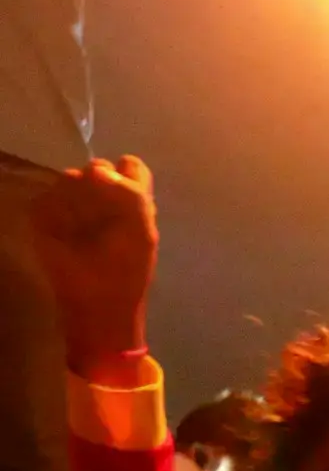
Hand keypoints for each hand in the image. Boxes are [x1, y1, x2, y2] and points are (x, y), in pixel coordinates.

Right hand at [30, 154, 158, 376]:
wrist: (98, 304)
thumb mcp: (141, 232)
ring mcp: (71, 204)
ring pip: (69, 179)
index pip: (130, 166)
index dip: (126, 176)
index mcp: (131, 200)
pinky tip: (64, 238)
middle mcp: (100, 197)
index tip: (124, 195)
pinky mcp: (44, 217)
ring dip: (80, 208)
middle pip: (95, 167)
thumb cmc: (126, 271)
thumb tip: (96, 170)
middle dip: (102, 194)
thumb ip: (131, 194)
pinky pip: (46, 200)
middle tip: (105, 222)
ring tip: (85, 235)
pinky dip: (57, 219)